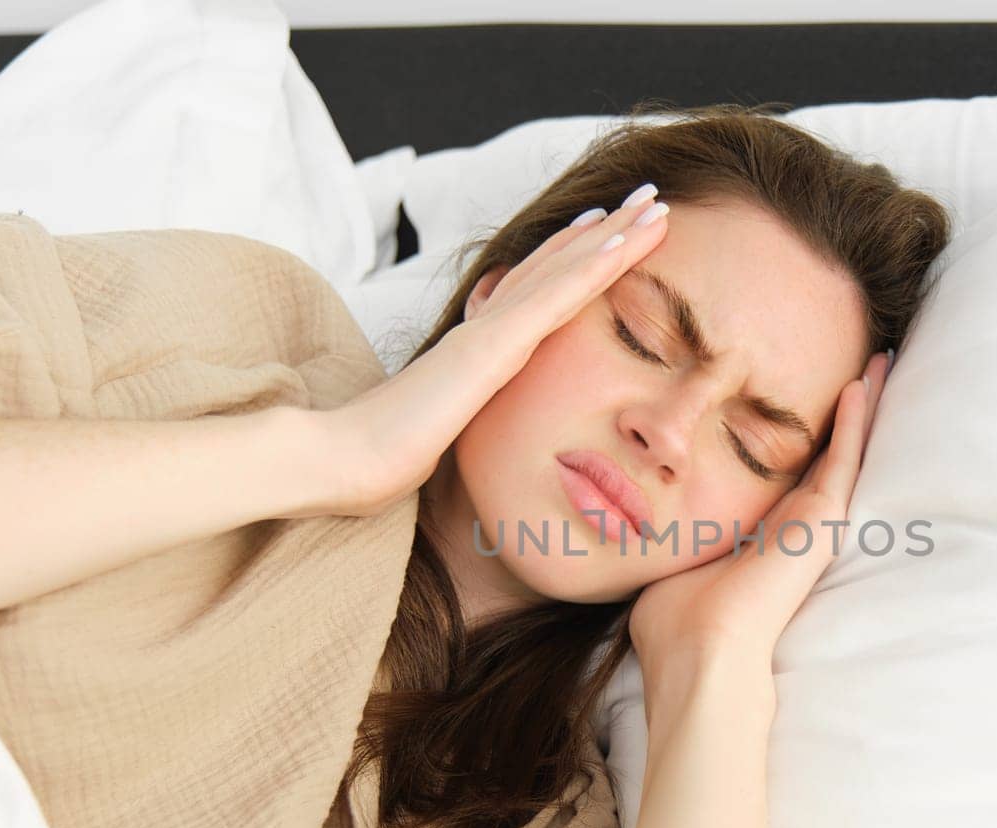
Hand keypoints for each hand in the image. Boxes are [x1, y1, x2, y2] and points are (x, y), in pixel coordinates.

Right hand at [293, 187, 671, 518]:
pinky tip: (623, 243)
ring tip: (654, 205)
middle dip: (605, 231)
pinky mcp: (491, 349)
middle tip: (647, 197)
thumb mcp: (435, 436)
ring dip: (613, 237)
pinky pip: (552, 301)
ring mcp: (489, 334)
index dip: (571, 257)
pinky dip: (591, 269)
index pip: (533, 293)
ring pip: (562, 273)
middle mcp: (485, 329)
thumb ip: (455, 420)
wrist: (342, 461)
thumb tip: (455, 432)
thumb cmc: (380, 459)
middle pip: (554, 268)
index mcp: (477, 350)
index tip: (605, 228)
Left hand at [628, 348, 892, 698]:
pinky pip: (846, 456)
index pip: (782, 478)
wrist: (700, 651)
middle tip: (866, 368)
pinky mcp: (824, 519)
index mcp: (759, 539)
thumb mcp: (668, 564)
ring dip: (865, 406)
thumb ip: (668, 540)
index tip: (798, 406)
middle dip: (844, 414)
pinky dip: (859, 418)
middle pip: (824, 456)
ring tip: (883, 360)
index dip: (793, 441)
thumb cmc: (674, 624)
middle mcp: (792, 527)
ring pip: (847, 450)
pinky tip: (868, 379)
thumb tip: (632, 522)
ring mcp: (813, 523)